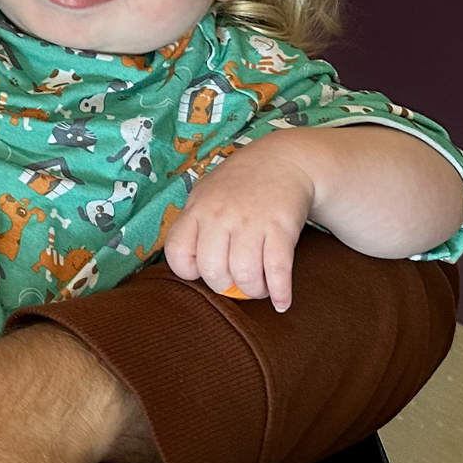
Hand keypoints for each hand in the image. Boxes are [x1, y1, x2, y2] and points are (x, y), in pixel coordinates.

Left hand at [162, 137, 315, 310]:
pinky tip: (281, 302)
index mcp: (197, 209)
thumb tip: (192, 265)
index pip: (177, 252)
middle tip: (236, 284)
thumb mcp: (206, 194)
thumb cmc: (240, 183)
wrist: (285, 160)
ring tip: (259, 288)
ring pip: (245, 275)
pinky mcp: (280, 228)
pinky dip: (280, 293)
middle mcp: (220, 216)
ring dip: (253, 290)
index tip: (202, 272)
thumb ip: (195, 224)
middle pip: (213, 270)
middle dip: (225, 286)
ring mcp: (251, 222)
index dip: (188, 270)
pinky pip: (277, 270)